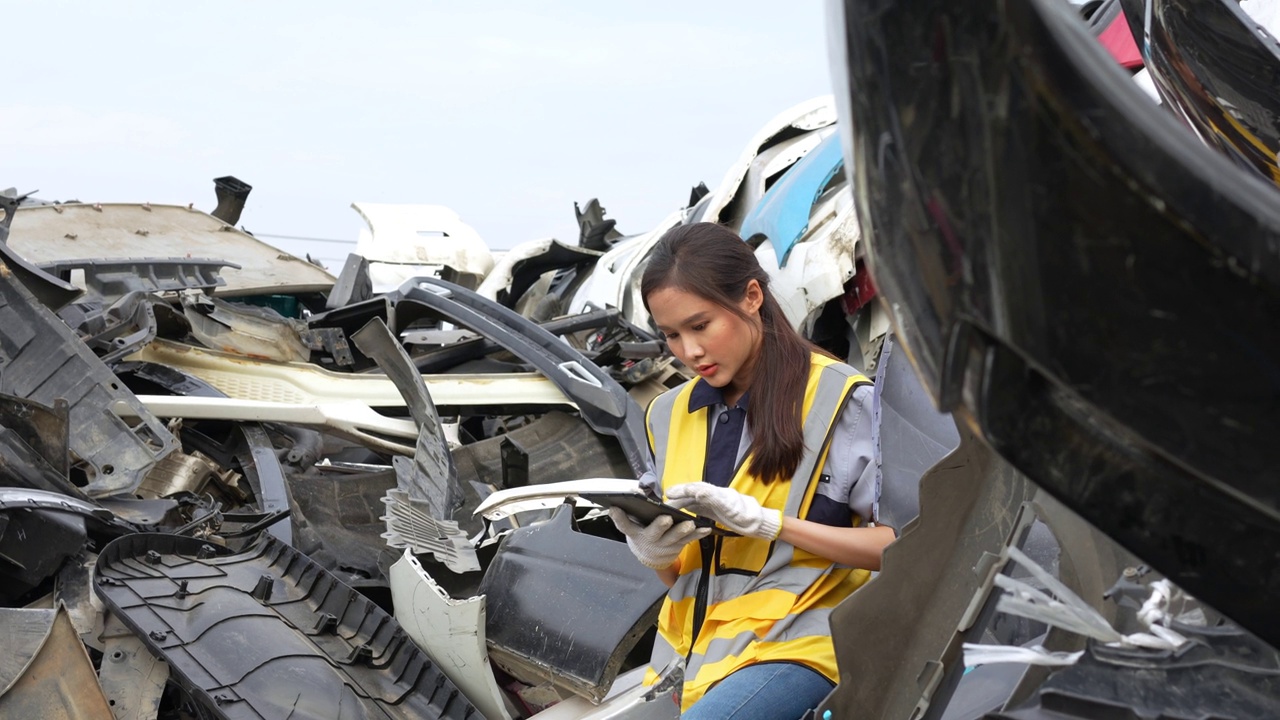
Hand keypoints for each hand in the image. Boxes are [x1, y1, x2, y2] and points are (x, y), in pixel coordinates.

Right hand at [609, 507, 709, 569]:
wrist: (651, 558)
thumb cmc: (642, 533)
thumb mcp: (634, 523)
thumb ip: (632, 509)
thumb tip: (633, 490)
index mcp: (636, 533)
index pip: (624, 525)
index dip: (619, 518)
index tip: (614, 508)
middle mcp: (649, 541)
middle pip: (654, 533)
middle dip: (660, 526)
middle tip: (666, 519)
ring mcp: (665, 546)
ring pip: (674, 538)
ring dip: (683, 531)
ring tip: (690, 524)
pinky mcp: (678, 547)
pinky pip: (689, 540)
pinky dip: (698, 534)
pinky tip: (705, 528)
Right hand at [665, 482, 782, 539]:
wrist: (761, 525)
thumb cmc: (748, 517)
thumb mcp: (731, 509)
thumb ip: (714, 499)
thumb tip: (697, 490)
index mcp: (719, 493)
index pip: (697, 488)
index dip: (683, 490)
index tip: (670, 493)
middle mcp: (716, 496)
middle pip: (695, 493)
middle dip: (680, 495)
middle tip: (666, 500)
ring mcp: (718, 503)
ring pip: (697, 501)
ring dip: (684, 502)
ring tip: (672, 507)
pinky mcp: (719, 511)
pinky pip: (703, 508)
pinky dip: (692, 508)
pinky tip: (686, 512)